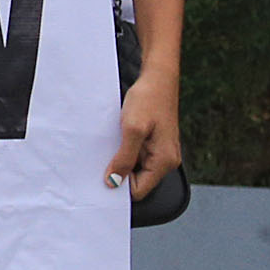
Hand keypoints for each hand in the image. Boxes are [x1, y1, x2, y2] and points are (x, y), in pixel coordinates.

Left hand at [108, 58, 182, 193]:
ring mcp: (161, 152)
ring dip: (121, 160)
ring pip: (136, 168)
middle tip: (103, 159)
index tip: (103, 176)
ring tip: (111, 144)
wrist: (157, 78)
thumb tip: (114, 183)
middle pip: (138, 181)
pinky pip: (137, 155)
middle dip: (120, 173)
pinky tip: (117, 139)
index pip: (139, 190)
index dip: (120, 186)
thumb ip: (124, 159)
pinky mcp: (154, 143)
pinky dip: (125, 150)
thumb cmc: (148, 100)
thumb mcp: (132, 129)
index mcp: (164, 161)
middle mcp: (166, 160)